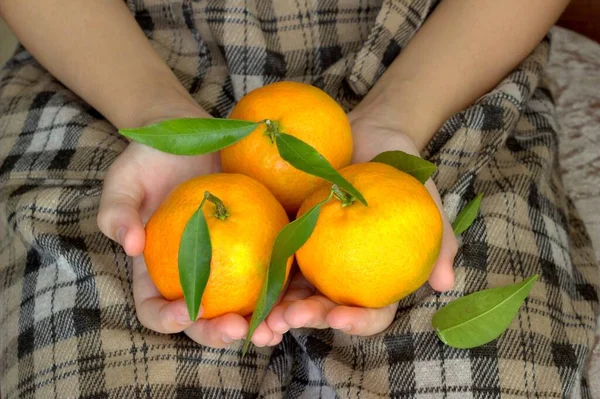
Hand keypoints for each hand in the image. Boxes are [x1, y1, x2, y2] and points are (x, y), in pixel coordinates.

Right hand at [97, 116, 277, 347]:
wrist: (191, 134)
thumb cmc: (150, 159)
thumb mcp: (124, 180)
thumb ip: (118, 211)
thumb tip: (129, 244)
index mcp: (156, 271)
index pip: (156, 309)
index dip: (169, 319)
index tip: (191, 309)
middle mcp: (193, 276)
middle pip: (204, 320)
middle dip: (221, 333)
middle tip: (241, 330)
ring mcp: (228, 264)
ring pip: (243, 307)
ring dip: (261, 323)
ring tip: (277, 326)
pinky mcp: (258, 246)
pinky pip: (272, 274)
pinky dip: (286, 289)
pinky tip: (301, 294)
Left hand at [265, 111, 457, 337]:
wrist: (369, 131)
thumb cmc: (402, 167)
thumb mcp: (425, 198)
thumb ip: (440, 239)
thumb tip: (446, 285)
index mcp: (378, 273)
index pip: (372, 310)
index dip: (358, 322)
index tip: (340, 318)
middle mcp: (344, 271)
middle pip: (327, 308)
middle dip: (308, 319)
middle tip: (290, 317)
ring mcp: (315, 254)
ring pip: (295, 290)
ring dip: (279, 307)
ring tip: (265, 311)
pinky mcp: (290, 232)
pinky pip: (275, 254)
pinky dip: (264, 270)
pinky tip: (250, 275)